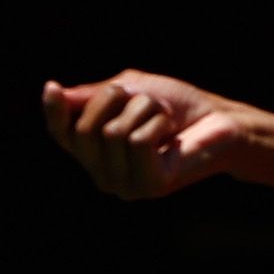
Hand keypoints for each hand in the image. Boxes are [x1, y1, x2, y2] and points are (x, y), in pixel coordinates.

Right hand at [40, 70, 248, 198]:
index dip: (53, 113)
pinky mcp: (150, 186)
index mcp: (96, 152)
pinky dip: (156, 124)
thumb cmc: (178, 105)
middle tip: (145, 100)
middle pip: (84, 130)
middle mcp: (105, 174)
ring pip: (112, 133)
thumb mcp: (130, 89)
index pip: (61, 135)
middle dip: (113, 100)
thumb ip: (93, 96)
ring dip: (142, 111)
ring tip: (163, 119)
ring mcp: (126, 185)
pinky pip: (137, 141)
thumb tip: (58, 94)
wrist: (222, 120)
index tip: (52, 87)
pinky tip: (172, 133)